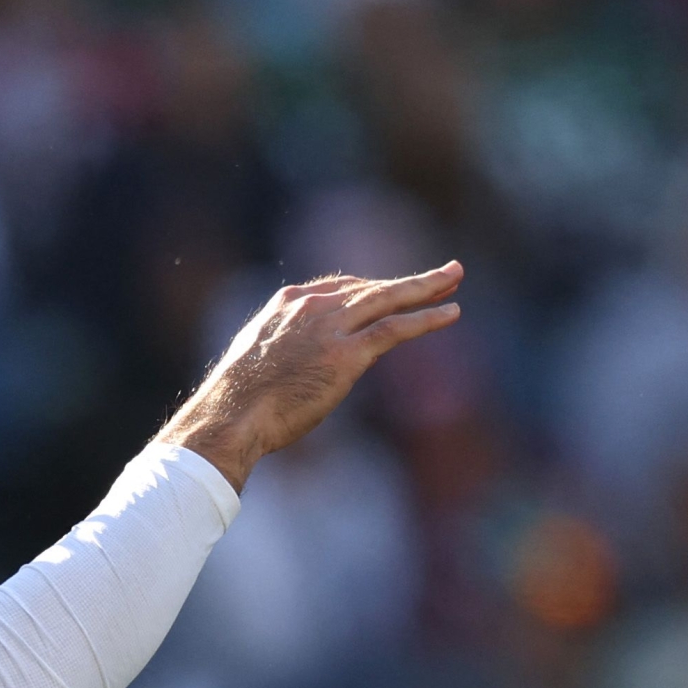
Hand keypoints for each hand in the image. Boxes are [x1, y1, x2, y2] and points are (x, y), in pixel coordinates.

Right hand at [157, 263, 463, 490]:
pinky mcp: (346, 353)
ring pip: (388, 298)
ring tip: (456, 278)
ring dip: (427, 287)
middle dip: (408, 280)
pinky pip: (395, 328)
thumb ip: (282, 355)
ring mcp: (330, 327)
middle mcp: (311, 306)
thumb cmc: (236, 403)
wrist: (231, 415)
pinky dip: (426, 320)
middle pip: (369, 286)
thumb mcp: (257, 364)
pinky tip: (451, 313)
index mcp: (286, 304)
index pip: (338, 287)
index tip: (389, 292)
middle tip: (444, 272)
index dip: (370, 289)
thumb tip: (293, 372)